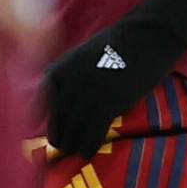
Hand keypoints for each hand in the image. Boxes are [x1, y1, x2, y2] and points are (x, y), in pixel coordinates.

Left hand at [45, 0, 186, 158]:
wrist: (149, 35)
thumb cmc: (122, 42)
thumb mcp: (86, 51)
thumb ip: (71, 72)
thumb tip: (63, 98)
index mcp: (64, 65)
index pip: (42, 97)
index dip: (39, 116)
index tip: (36, 128)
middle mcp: (72, 79)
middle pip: (58, 117)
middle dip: (58, 135)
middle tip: (62, 146)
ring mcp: (90, 91)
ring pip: (74, 128)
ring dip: (72, 145)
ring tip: (75, 152)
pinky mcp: (110, 102)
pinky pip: (93, 132)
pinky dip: (89, 145)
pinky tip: (89, 152)